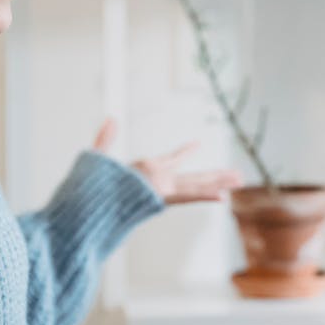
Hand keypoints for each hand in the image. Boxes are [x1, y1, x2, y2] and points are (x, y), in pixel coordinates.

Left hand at [93, 118, 243, 205]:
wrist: (85, 207)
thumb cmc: (89, 188)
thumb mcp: (98, 158)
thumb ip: (105, 138)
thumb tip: (111, 118)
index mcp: (147, 171)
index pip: (172, 159)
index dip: (185, 151)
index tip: (197, 144)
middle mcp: (159, 181)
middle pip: (195, 176)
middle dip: (217, 175)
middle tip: (238, 175)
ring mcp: (162, 189)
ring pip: (197, 184)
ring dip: (219, 182)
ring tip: (240, 179)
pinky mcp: (160, 197)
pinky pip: (187, 196)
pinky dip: (205, 196)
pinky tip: (223, 197)